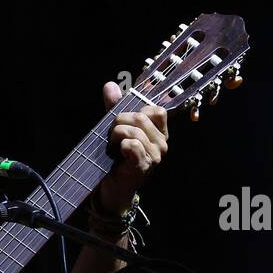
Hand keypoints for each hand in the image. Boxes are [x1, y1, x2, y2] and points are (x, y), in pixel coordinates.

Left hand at [96, 82, 167, 215]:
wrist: (111, 188)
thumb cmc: (115, 158)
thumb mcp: (115, 129)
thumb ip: (114, 107)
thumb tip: (110, 85)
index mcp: (159, 132)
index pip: (156, 109)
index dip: (136, 108)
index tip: (121, 119)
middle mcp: (162, 143)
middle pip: (141, 116)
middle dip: (119, 121)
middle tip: (111, 135)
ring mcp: (155, 156)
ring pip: (134, 130)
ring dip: (115, 135)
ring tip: (111, 147)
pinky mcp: (143, 166)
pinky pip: (132, 144)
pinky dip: (119, 146)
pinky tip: (116, 154)